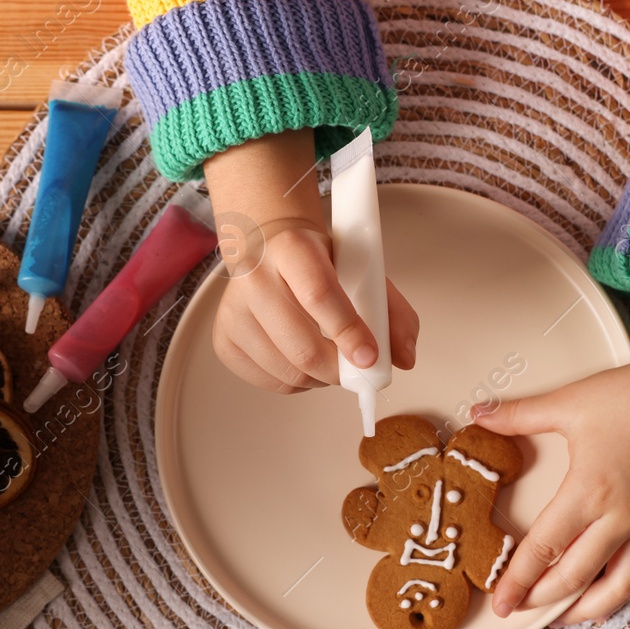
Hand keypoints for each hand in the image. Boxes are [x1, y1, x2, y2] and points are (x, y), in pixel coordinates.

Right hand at [201, 129, 418, 392]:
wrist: (269, 245)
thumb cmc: (321, 261)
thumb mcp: (361, 270)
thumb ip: (391, 311)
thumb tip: (405, 358)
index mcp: (292, 248)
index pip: (319, 295)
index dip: (348, 331)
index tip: (370, 358)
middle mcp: (254, 276)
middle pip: (301, 346)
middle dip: (339, 370)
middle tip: (356, 370)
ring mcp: (233, 310)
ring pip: (287, 371)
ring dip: (320, 379)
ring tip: (330, 361)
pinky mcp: (224, 338)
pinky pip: (269, 381)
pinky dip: (296, 382)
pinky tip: (303, 361)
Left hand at [475, 298, 629, 624]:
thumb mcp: (568, 403)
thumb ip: (519, 415)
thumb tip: (479, 414)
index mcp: (590, 490)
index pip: (544, 550)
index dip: (518, 581)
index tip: (500, 601)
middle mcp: (621, 517)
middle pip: (574, 578)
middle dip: (541, 600)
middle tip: (517, 609)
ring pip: (616, 589)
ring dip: (583, 609)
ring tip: (558, 617)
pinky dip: (620, 593)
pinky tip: (603, 599)